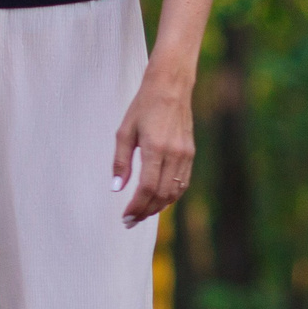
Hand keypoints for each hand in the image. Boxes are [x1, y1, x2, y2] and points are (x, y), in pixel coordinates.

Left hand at [113, 65, 194, 226]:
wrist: (171, 87)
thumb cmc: (143, 107)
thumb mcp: (124, 132)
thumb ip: (121, 161)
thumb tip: (117, 188)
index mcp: (155, 148)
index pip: (147, 188)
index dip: (136, 206)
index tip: (125, 217)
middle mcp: (174, 153)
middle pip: (161, 194)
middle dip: (145, 212)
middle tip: (130, 221)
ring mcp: (186, 154)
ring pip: (174, 192)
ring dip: (158, 207)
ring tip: (141, 214)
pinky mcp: (191, 153)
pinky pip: (182, 182)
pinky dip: (170, 196)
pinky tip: (158, 201)